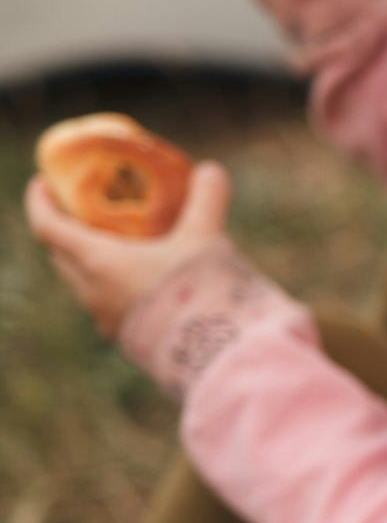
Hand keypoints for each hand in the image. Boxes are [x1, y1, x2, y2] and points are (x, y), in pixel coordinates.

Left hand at [25, 164, 233, 339]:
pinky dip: (110, 284)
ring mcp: (105, 316)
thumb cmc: (199, 290)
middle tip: (83, 210)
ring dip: (88, 260)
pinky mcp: (123, 336)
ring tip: (116, 245)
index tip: (41, 183)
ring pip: (81, 281)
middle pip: (60, 255)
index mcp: (97, 260)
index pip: (48, 227)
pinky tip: (141, 282)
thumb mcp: (204, 237)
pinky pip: (104, 303)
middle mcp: (91, 290)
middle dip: (63, 230)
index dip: (38, 202)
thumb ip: (206, 200)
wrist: (213, 352)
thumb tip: (210, 170)